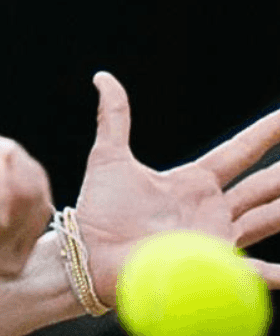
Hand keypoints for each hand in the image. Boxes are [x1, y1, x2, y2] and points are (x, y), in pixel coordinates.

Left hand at [77, 71, 279, 304]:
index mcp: (194, 182)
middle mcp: (212, 208)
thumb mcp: (109, 158)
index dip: (265, 134)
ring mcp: (215, 237)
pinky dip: (272, 274)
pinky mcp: (212, 266)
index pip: (239, 151)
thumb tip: (103, 77)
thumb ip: (114, 118)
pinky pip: (252, 272)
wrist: (90, 255)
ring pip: (267, 219)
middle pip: (263, 186)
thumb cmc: (101, 210)